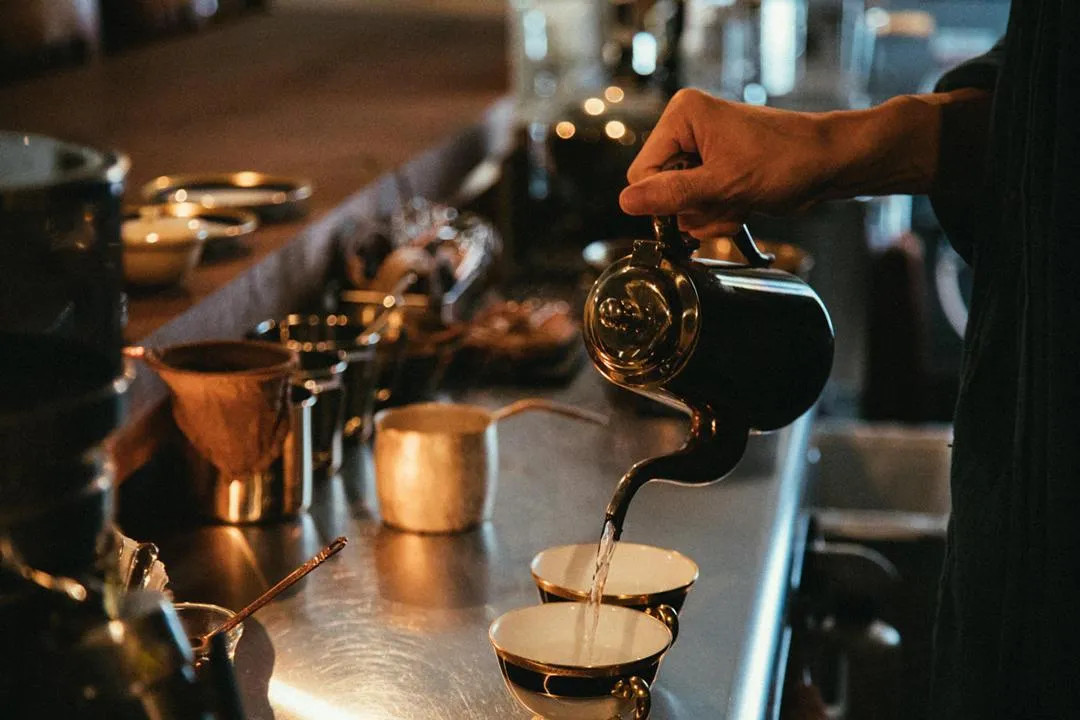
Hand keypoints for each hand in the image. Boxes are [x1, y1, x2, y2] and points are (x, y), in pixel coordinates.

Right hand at [619, 89, 836, 237]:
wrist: (827, 164)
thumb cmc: (786, 159)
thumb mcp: (723, 183)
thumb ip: (672, 194)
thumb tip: (626, 202)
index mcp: (682, 117)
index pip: (641, 173)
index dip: (662, 198)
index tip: (694, 205)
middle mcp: (686, 130)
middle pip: (659, 191)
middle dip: (692, 208)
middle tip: (723, 202)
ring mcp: (700, 153)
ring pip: (679, 205)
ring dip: (708, 215)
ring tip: (738, 203)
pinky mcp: (714, 172)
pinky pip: (698, 207)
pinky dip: (718, 215)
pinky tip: (741, 206)